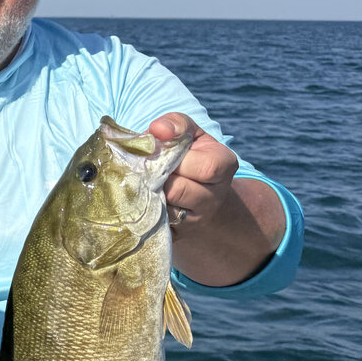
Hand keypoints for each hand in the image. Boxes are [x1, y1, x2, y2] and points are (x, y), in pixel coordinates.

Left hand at [148, 113, 236, 230]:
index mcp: (224, 166)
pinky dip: (140, 212)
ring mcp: (194, 222)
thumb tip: (157, 130)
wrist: (195, 193)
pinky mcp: (173, 236)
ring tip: (140, 183)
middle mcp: (213, 198)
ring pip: (163, 210)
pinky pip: (152, 226)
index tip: (162, 154)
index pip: (205, 168)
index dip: (177, 160)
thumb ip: (176, 124)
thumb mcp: (189, 133)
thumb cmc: (189, 156)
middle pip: (178, 190)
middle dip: (156, 177)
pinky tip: (137, 199)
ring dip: (145, 194)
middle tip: (144, 169)